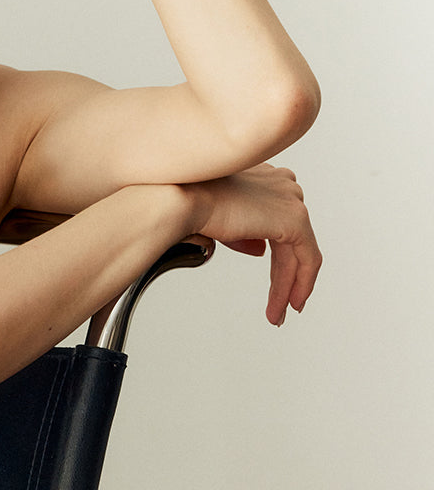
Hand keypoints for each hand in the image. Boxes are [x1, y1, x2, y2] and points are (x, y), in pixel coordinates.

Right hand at [182, 164, 321, 326]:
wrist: (182, 200)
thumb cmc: (187, 204)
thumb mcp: (221, 222)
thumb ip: (244, 234)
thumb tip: (260, 250)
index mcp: (263, 175)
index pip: (276, 220)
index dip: (275, 254)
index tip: (273, 280)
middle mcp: (281, 183)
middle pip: (290, 238)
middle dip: (284, 276)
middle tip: (279, 306)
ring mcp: (290, 199)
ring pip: (298, 252)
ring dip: (287, 286)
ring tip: (277, 314)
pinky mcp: (294, 218)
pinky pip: (307, 258)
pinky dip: (301, 283)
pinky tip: (290, 303)